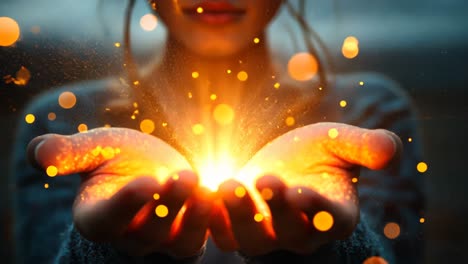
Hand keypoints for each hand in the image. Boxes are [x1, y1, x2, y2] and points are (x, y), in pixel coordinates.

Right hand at [28, 127, 212, 256]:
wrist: (151, 169)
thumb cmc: (120, 158)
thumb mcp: (96, 149)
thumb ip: (71, 153)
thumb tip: (38, 153)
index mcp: (98, 217)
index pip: (108, 219)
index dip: (127, 204)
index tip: (146, 181)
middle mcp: (130, 237)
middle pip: (149, 232)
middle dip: (169, 206)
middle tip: (185, 176)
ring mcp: (163, 240)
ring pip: (181, 240)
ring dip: (197, 217)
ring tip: (211, 187)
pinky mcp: (191, 236)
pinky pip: (207, 236)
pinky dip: (219, 221)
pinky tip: (231, 198)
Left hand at [210, 122, 400, 255]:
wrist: (282, 165)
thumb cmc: (314, 154)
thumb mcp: (338, 142)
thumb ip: (364, 145)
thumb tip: (392, 149)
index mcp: (334, 214)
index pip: (330, 220)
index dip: (316, 210)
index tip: (300, 191)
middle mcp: (301, 233)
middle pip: (290, 233)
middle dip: (276, 209)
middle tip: (265, 179)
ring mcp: (267, 235)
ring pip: (252, 239)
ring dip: (240, 215)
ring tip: (230, 182)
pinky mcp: (236, 230)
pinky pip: (222, 234)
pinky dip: (211, 218)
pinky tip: (201, 191)